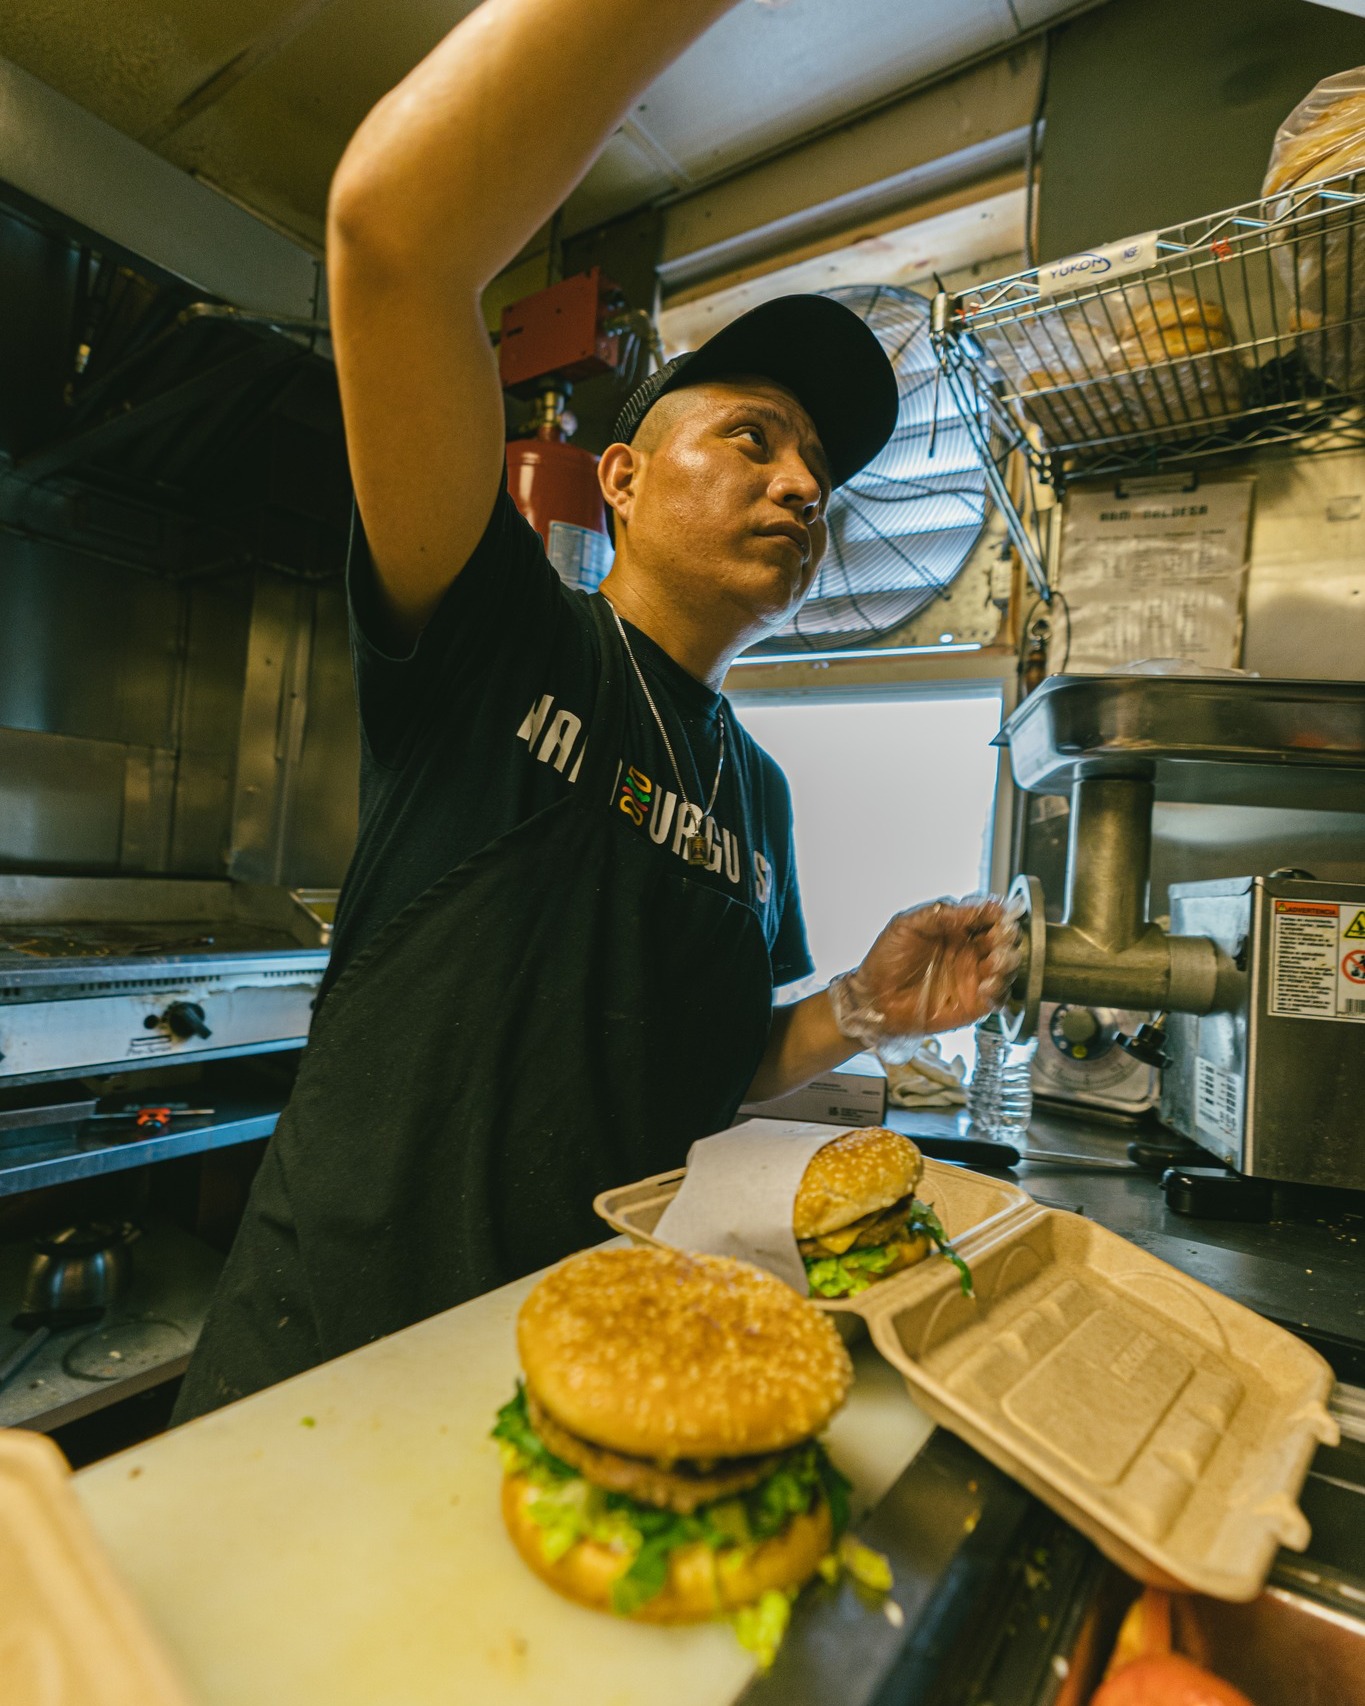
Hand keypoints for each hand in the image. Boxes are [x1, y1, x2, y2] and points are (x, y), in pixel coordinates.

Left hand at [829, 897, 1020, 1061]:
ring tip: (994, 962)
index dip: (996, 913)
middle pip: (1003, 939)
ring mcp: (973, 976)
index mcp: (955, 928)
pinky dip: (1000, 990)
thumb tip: (974, 906)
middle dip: (1006, 936)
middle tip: (999, 938)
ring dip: (1007, 962)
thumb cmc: (886, 961)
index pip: (986, 915)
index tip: (999, 913)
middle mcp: (968, 950)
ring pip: (1007, 966)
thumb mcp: (907, 925)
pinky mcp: (974, 1003)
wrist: (874, 997)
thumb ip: (940, 914)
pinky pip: (1000, 996)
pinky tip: (987, 986)